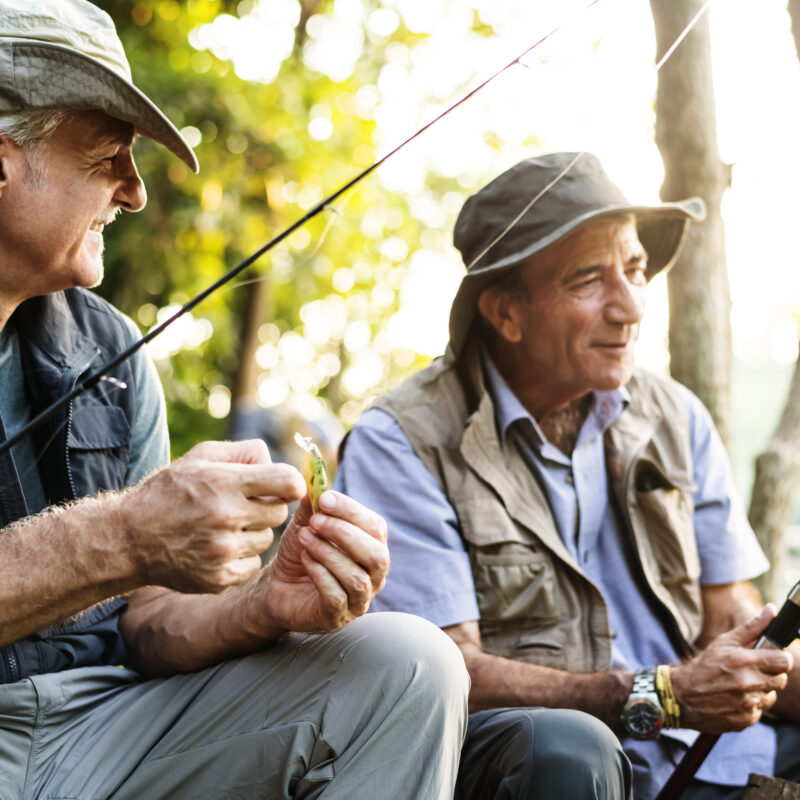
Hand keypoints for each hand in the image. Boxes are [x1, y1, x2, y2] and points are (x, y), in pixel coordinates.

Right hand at [119, 439, 304, 593]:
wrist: (128, 539)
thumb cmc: (169, 491)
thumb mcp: (200, 456)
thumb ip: (244, 452)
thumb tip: (276, 460)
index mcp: (224, 482)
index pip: (289, 483)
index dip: (291, 483)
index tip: (282, 485)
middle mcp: (225, 517)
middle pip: (280, 512)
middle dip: (268, 506)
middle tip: (243, 505)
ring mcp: (222, 551)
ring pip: (267, 539)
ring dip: (254, 531)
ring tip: (225, 526)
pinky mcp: (219, 578)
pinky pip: (253, 563)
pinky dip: (243, 556)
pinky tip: (219, 546)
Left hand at [253, 490, 388, 632]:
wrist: (277, 586)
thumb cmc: (301, 552)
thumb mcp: (306, 524)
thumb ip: (314, 505)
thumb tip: (315, 481)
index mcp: (373, 546)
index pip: (376, 527)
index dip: (352, 511)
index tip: (324, 499)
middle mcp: (374, 575)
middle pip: (377, 555)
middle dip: (344, 534)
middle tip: (315, 521)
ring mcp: (359, 600)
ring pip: (357, 578)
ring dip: (328, 553)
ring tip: (304, 539)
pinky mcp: (337, 617)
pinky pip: (337, 597)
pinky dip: (320, 574)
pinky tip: (305, 560)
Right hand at [671, 605, 792, 732]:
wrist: (681, 696)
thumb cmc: (703, 666)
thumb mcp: (723, 642)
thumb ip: (752, 627)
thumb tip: (771, 610)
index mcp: (743, 661)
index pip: (784, 661)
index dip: (780, 658)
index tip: (773, 657)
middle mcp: (748, 684)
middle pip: (781, 679)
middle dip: (770, 673)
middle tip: (753, 670)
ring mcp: (748, 704)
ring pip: (771, 695)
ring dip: (761, 690)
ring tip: (740, 684)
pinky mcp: (747, 720)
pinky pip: (760, 710)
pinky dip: (751, 704)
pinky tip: (735, 697)